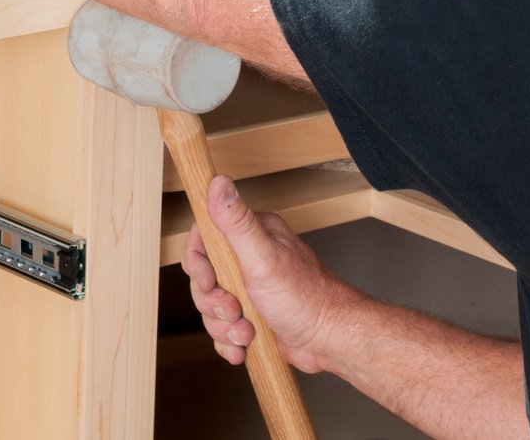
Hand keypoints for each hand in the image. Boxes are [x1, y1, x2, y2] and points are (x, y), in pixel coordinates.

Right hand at [182, 175, 354, 373]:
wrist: (330, 339)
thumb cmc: (305, 297)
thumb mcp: (264, 257)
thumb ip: (237, 222)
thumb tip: (218, 183)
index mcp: (253, 236)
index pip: (204, 240)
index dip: (199, 264)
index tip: (209, 281)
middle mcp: (250, 259)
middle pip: (204, 279)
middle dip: (214, 303)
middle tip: (234, 310)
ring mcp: (250, 289)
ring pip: (211, 308)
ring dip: (224, 327)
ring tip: (247, 332)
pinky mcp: (252, 315)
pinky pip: (223, 329)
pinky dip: (229, 342)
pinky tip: (243, 347)